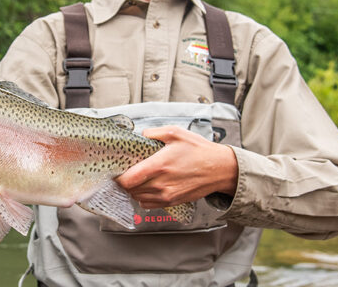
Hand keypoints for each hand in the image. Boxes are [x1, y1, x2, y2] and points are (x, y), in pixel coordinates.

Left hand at [116, 126, 237, 208]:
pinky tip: (147, 187)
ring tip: (137, 178)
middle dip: (125, 181)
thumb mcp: (175, 133)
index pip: (128, 180)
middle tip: (127, 171)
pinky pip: (148, 204)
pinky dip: (143, 197)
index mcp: (159, 166)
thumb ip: (153, 133)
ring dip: (133, 189)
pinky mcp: (172, 202)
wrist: (219, 169)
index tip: (118, 169)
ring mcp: (167, 195)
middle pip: (130, 190)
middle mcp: (161, 184)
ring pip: (137, 198)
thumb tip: (140, 135)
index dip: (118, 176)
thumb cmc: (199, 150)